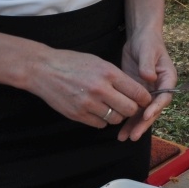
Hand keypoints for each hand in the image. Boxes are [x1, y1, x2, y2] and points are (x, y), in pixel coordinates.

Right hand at [30, 48, 155, 132]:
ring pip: (115, 119)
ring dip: (117, 115)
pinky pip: (100, 124)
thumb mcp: (99, 62)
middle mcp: (101, 89)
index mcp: (109, 73)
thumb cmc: (73, 63)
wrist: (44, 70)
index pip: (137, 92)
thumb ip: (117, 77)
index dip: (144, 98)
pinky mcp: (78, 115)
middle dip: (132, 109)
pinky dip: (102, 120)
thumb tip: (135, 91)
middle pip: (130, 109)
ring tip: (111, 107)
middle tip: (128, 106)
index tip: (144, 100)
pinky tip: (97, 111)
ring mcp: (88, 104)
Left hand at [118, 26, 175, 141]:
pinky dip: (126, 118)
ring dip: (134, 126)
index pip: (164, 97)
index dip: (156, 107)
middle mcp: (160, 89)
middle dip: (143, 123)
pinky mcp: (136, 93)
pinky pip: (132, 108)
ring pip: (142, 113)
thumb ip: (148, 64)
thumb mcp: (148, 50)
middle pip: (153, 110)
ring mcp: (148, 93)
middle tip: (133, 136)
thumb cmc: (147, 42)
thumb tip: (148, 77)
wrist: (140, 38)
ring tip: (123, 138)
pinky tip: (119, 129)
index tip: (146, 115)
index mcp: (168, 79)